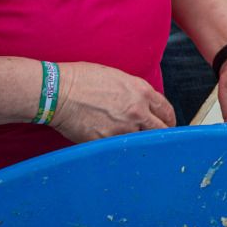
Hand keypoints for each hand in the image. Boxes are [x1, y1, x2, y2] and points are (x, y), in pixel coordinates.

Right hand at [50, 61, 174, 140]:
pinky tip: (116, 147)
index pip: (166, 110)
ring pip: (142, 142)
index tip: (166, 124)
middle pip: (161, 130)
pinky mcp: (107, 142)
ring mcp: (123, 129)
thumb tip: (142, 104)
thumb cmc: (82, 79)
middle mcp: (137, 111)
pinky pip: (120, 149)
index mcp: (141, 92)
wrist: (58, 92)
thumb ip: (134, 92)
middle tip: (157, 139)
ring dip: (140, 143)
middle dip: (161, 135)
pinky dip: (120, 148)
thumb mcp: (117, 77)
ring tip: (135, 143)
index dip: (168, 119)